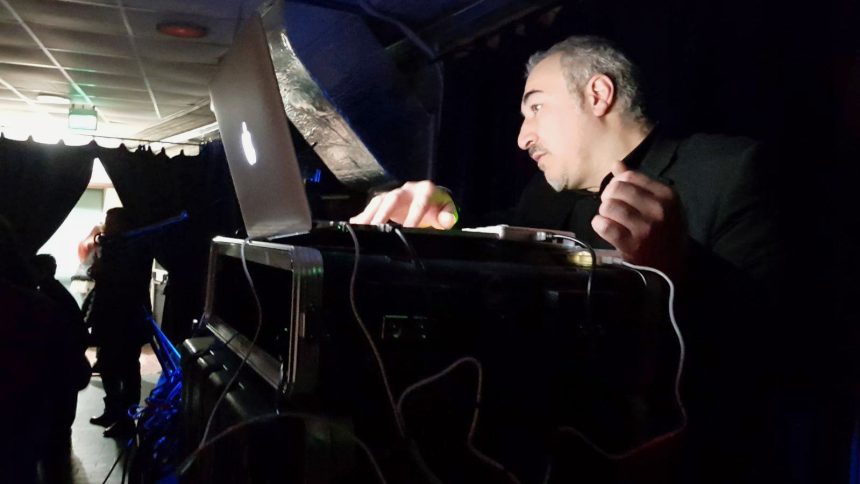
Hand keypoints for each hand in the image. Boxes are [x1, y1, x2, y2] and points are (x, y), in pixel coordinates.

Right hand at [349, 180, 457, 228]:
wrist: (432, 201)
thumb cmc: (439, 207)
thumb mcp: (448, 210)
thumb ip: (448, 215)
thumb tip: (446, 220)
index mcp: (425, 190)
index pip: (419, 203)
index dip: (413, 216)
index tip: (407, 230)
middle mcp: (407, 190)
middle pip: (393, 198)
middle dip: (384, 212)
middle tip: (376, 227)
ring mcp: (394, 194)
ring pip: (379, 201)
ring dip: (370, 214)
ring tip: (360, 228)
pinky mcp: (385, 202)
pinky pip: (372, 207)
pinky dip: (363, 216)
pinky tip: (354, 225)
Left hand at [592, 161, 686, 278]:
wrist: (672, 267)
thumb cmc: (664, 232)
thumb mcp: (660, 205)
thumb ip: (638, 183)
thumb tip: (616, 164)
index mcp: (667, 195)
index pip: (630, 176)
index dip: (617, 183)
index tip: (618, 195)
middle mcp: (658, 210)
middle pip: (617, 189)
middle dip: (608, 196)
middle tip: (610, 207)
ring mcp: (645, 229)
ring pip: (609, 206)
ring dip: (604, 212)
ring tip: (610, 219)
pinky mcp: (632, 246)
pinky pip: (604, 226)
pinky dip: (599, 225)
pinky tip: (605, 228)